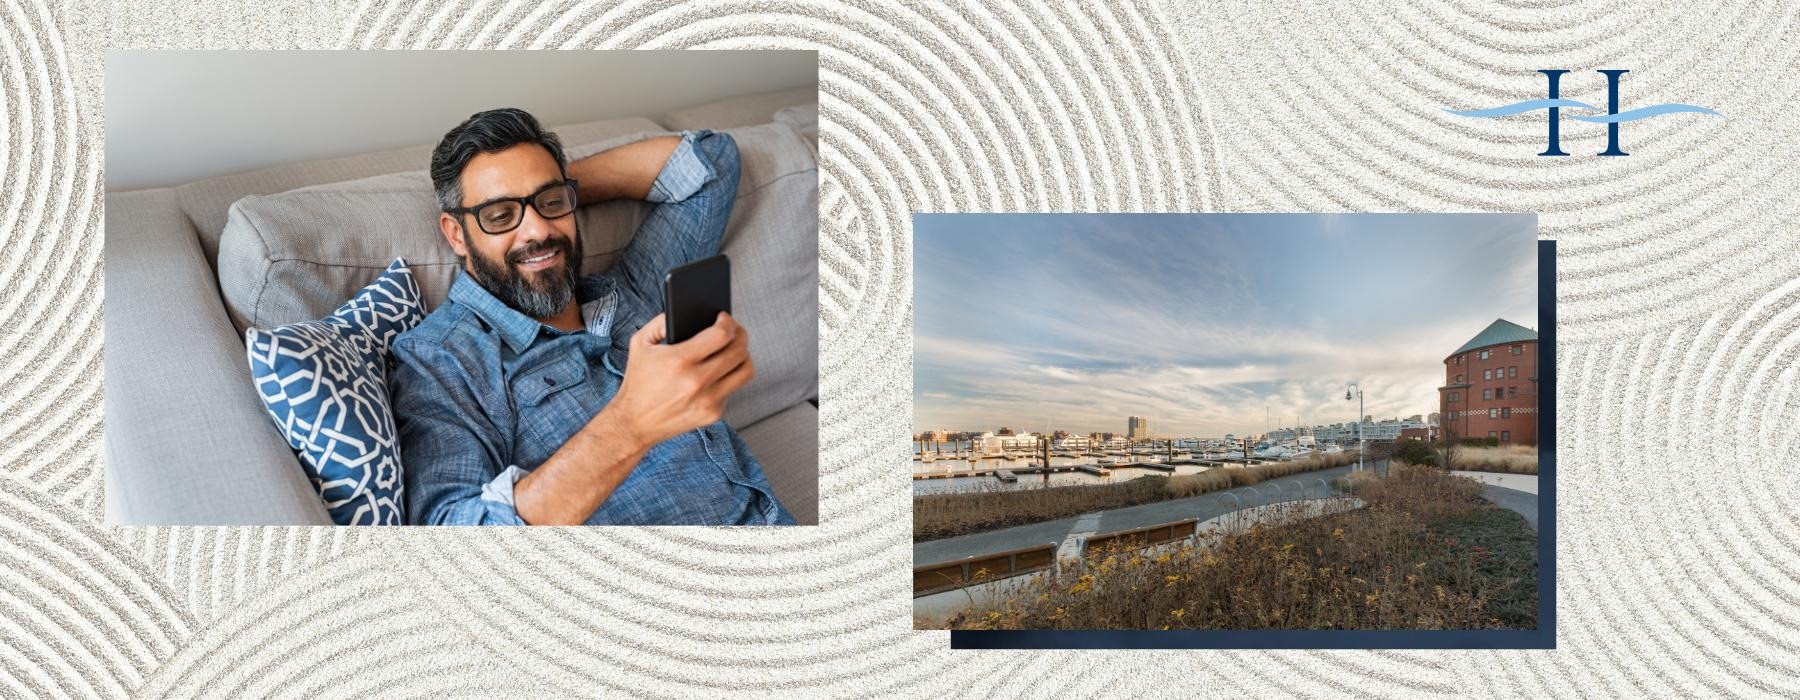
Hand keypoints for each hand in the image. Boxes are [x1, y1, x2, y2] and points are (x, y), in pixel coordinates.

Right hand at [608, 312, 754, 447]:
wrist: (634, 423)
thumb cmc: (638, 380)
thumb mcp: (640, 343)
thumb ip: (662, 320)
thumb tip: (687, 311)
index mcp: (679, 361)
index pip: (721, 335)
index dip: (727, 322)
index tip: (724, 318)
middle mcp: (696, 382)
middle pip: (739, 351)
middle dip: (740, 334)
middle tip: (734, 330)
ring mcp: (707, 400)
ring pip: (745, 371)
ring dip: (743, 356)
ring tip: (734, 349)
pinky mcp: (713, 414)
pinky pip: (732, 389)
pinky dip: (727, 377)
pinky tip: (718, 372)